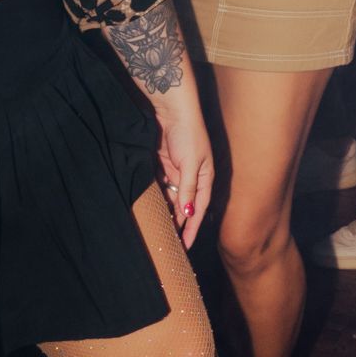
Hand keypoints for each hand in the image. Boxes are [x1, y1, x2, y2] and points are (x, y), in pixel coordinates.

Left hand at [153, 89, 215, 248]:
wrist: (173, 111)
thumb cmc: (189, 135)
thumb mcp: (190, 165)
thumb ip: (188, 190)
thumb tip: (187, 214)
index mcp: (205, 177)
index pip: (199, 209)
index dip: (193, 227)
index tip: (186, 245)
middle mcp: (192, 177)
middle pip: (185, 206)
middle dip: (178, 223)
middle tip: (168, 242)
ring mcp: (177, 172)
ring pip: (171, 198)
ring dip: (166, 211)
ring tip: (158, 228)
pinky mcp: (163, 166)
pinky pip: (160, 187)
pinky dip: (157, 197)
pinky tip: (151, 208)